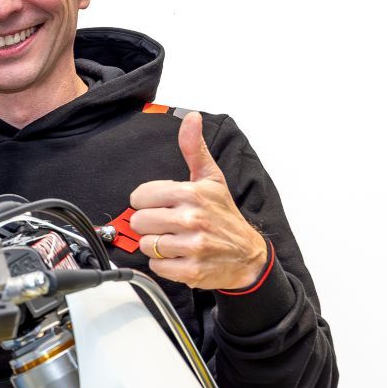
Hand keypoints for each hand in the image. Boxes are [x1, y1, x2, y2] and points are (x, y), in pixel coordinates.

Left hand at [128, 111, 269, 289]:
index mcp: (191, 193)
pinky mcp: (191, 270)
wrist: (248, 254)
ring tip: (175, 241)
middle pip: (138, 221)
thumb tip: (190, 117)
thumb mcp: (211, 179)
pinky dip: (163, 264)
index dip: (146, 202)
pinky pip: (155, 266)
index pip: (139, 197)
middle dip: (150, 225)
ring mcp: (192, 245)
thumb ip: (194, 149)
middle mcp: (192, 218)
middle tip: (169, 225)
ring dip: (156, 245)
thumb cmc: (224, 216)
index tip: (161, 205)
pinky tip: (179, 256)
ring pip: (145, 244)